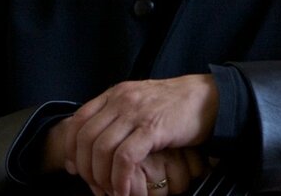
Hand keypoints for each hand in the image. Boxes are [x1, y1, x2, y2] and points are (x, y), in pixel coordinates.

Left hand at [44, 74, 217, 194]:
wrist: (209, 98)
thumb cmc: (176, 106)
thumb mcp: (141, 103)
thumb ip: (118, 117)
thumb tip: (95, 146)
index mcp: (116, 94)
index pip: (78, 120)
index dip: (71, 148)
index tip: (75, 168)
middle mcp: (122, 100)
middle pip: (85, 138)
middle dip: (85, 168)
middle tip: (94, 186)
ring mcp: (137, 112)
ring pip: (101, 149)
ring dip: (102, 177)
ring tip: (111, 191)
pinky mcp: (153, 128)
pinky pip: (125, 158)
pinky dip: (120, 179)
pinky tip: (124, 191)